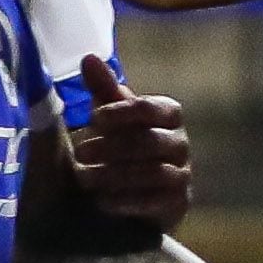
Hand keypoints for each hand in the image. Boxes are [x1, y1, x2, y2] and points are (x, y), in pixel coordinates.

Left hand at [63, 55, 190, 225]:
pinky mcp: (177, 205)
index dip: (124, 112)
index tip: (95, 118)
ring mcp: (182, 176)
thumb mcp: (110, 117)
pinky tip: (102, 200)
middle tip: (79, 153)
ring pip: (154, 173)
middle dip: (112, 147)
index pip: (153, 108)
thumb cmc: (121, 145)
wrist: (134, 192)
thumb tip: (88, 57)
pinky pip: (156, 202)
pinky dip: (127, 201)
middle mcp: (180, 144)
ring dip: (115, 175)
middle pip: (152, 142)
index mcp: (168, 116)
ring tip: (84, 178)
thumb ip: (102, 89)